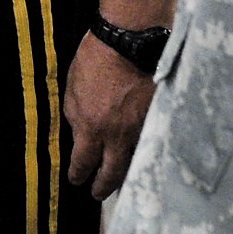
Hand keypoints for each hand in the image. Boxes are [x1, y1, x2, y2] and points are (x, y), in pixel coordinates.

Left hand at [64, 33, 154, 197]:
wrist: (130, 39)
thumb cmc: (97, 58)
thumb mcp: (72, 88)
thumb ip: (75, 115)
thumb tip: (79, 132)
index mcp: (92, 128)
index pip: (84, 163)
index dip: (78, 174)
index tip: (77, 180)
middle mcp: (118, 135)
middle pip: (112, 174)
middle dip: (104, 187)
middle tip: (99, 194)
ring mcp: (142, 128)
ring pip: (136, 162)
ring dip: (127, 174)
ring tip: (122, 181)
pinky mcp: (160, 118)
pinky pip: (153, 143)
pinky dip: (146, 153)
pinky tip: (144, 157)